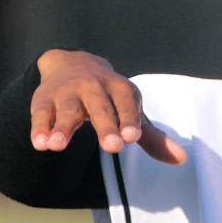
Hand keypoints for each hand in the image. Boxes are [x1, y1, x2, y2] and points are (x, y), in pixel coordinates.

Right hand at [30, 49, 186, 163]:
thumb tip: (181, 159)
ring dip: (63, 128)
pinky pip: (41, 113)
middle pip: (101, 108)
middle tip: (112, 147)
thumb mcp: (132, 111)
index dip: (130, 121)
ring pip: (67, 110)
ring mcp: (68, 93)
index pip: (128, 106)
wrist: (74, 63)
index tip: (133, 138)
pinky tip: (40, 144)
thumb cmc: (111, 97)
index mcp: (121, 90)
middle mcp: (95, 88)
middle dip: (106, 127)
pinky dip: (40, 128)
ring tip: (57, 147)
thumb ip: (152, 137)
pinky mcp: (44, 100)